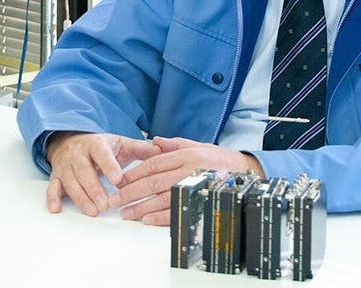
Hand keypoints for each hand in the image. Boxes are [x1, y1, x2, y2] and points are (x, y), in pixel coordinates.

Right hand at [46, 131, 160, 217]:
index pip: (102, 154)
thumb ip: (141, 148)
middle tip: (105, 204)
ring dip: (80, 197)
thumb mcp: (121, 143)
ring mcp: (66, 166)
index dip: (109, 166)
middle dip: (95, 188)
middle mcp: (79, 154)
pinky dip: (53, 198)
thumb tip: (162, 150)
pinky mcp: (57, 176)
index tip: (118, 179)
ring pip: (71, 182)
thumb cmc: (102, 146)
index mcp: (97, 144)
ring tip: (92, 211)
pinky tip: (57, 208)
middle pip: (85, 171)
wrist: (72, 139)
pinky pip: (52, 187)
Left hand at [108, 137, 263, 225]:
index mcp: (186, 154)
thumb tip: (154, 140)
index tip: (120, 180)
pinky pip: (177, 209)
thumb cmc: (219, 158)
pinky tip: (147, 219)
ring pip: (162, 197)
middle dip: (131, 192)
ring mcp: (194, 185)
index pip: (154, 163)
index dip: (135, 172)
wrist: (245, 170)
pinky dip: (161, 216)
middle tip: (115, 199)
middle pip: (154, 181)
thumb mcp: (198, 145)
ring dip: (142, 207)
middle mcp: (188, 168)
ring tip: (126, 213)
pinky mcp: (200, 199)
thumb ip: (175, 143)